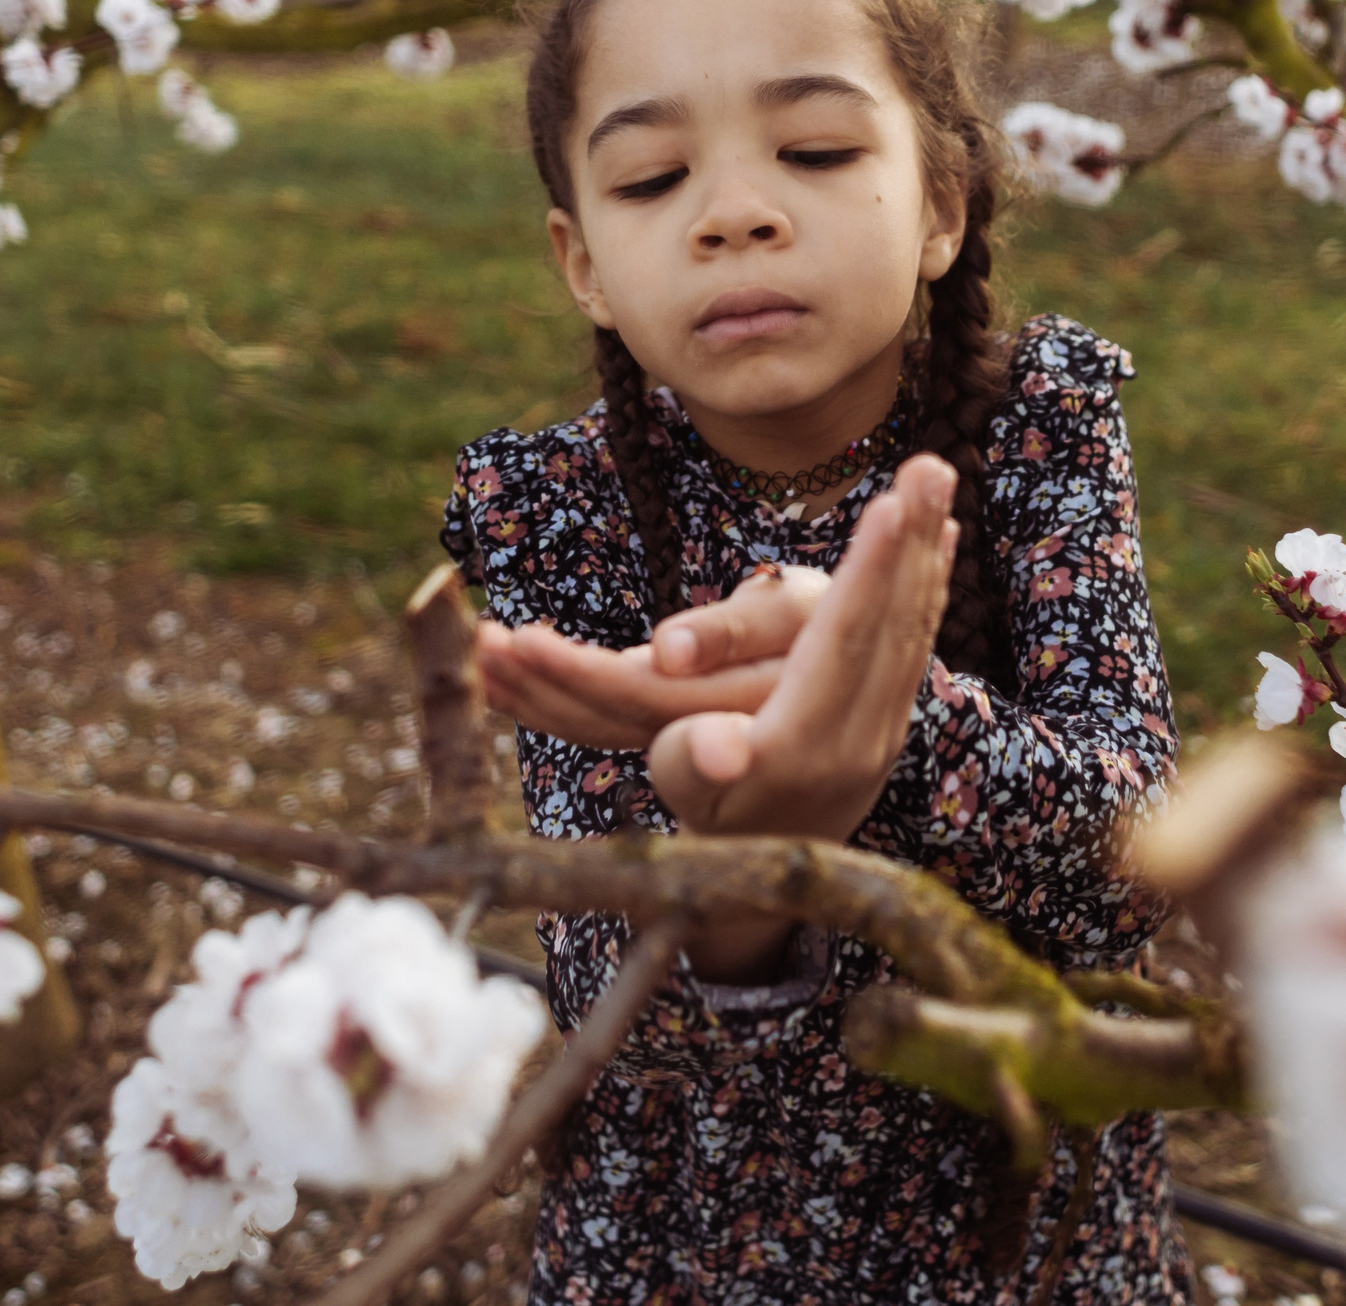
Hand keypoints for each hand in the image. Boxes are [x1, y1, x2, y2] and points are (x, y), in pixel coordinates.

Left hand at [479, 564, 830, 748]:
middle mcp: (706, 731)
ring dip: (533, 690)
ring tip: (479, 648)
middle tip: (478, 640)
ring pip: (598, 724)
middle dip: (538, 679)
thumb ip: (737, 629)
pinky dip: (553, 698)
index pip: (639, 695)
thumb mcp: (800, 608)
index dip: (576, 673)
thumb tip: (666, 654)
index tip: (518, 642)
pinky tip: (506, 677)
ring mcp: (688, 736)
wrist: (867, 675)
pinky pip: (603, 721)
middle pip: (605, 715)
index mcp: (736, 703)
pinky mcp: (675, 726)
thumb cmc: (834, 614)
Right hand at [644, 454, 957, 843]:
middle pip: (890, 624)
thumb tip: (718, 747)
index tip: (891, 506)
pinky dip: (928, 584)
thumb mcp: (684, 792)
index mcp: (804, 742)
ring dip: (927, 551)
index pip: (844, 642)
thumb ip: (695, 761)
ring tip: (939, 479)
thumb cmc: (704, 818)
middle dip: (911, 542)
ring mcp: (885, 728)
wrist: (760, 875)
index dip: (869, 574)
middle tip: (930, 466)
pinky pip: (915, 640)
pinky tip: (940, 536)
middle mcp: (859, 734)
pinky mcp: (891, 720)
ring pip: (912, 626)